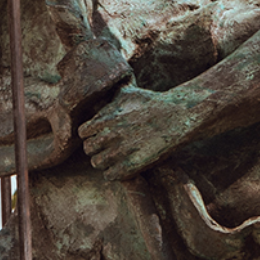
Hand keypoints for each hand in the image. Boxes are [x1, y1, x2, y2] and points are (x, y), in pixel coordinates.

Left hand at [77, 84, 196, 176]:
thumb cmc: (153, 103)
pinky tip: (124, 166)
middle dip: (97, 149)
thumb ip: (113, 94)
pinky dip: (115, 173)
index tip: (101, 135)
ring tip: (116, 159)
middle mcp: (109, 135)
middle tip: (109, 148)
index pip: (82, 133)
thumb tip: (106, 84)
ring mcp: (119, 151)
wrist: (177, 116)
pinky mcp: (131, 165)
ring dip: (105, 162)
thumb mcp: (130, 92)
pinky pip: (110, 175)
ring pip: (97, 164)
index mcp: (104, 118)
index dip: (91, 135)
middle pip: (89, 149)